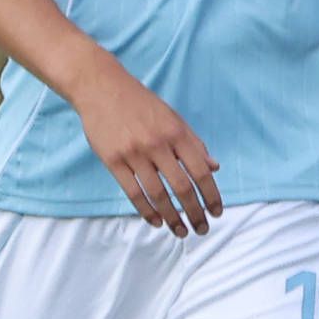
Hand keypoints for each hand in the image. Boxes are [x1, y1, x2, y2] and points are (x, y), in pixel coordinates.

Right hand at [76, 70, 221, 236]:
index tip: (217, 212)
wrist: (101, 87)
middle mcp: (157, 144)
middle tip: (202, 230)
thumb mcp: (173, 118)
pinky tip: (156, 221)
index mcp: (176, 133)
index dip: (211, 195)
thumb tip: (214, 168)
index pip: (200, 171)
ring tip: (180, 231)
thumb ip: (194, 143)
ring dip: (172, 217)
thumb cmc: (141, 104)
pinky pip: (133, 192)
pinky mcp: (112, 160)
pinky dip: (146, 210)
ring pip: (157, 194)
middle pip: (181, 187)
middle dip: (195, 213)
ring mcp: (133, 153)